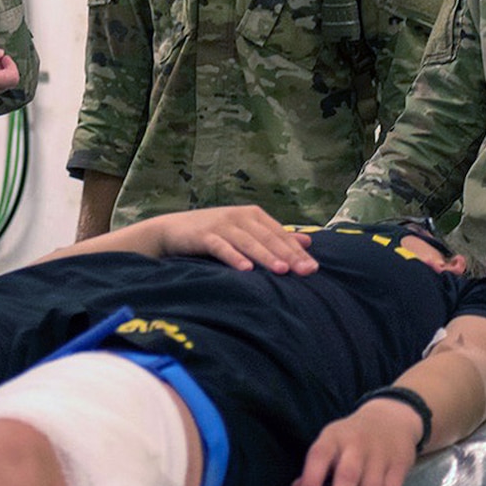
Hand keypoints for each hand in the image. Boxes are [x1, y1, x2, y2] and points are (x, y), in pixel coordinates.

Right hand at [134, 205, 315, 273]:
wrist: (171, 230)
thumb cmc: (213, 233)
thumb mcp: (246, 230)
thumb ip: (274, 235)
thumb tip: (307, 241)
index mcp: (252, 214)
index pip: (280, 233)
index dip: (297, 250)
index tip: (313, 268)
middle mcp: (239, 216)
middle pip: (267, 237)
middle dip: (288, 255)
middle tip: (306, 271)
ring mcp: (221, 225)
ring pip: (248, 242)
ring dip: (265, 256)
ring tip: (282, 270)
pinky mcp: (203, 235)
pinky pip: (221, 247)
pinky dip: (234, 257)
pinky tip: (245, 269)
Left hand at [291, 401, 420, 485]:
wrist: (390, 419)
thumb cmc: (352, 437)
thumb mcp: (331, 442)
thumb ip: (316, 467)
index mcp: (333, 437)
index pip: (320, 455)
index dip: (311, 478)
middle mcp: (356, 445)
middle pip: (348, 476)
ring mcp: (380, 456)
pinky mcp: (399, 466)